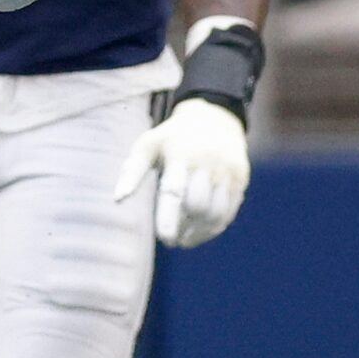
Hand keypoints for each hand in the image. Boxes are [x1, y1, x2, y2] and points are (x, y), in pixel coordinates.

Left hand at [114, 98, 250, 247]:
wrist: (215, 118)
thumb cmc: (172, 138)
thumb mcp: (148, 145)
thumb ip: (132, 171)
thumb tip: (118, 199)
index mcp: (181, 155)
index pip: (175, 191)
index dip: (170, 218)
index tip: (165, 239)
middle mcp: (208, 163)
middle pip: (198, 207)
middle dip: (183, 227)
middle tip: (169, 239)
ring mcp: (227, 171)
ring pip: (216, 214)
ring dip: (199, 233)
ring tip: (184, 239)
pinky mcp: (240, 179)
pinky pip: (229, 212)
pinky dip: (214, 228)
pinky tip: (200, 232)